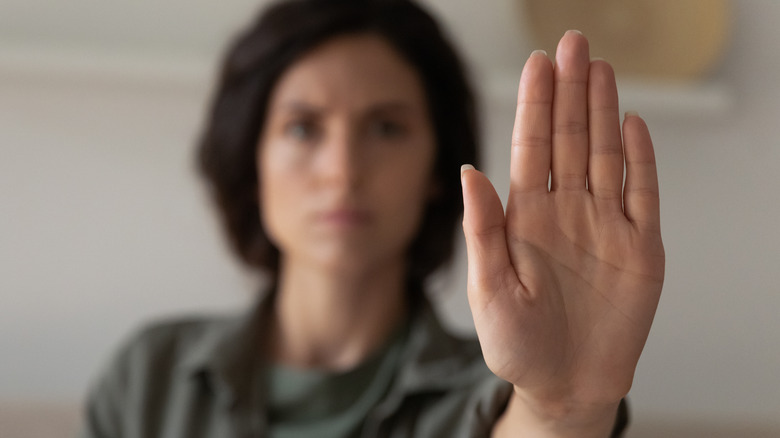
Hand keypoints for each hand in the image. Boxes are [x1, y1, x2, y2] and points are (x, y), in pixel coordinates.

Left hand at [461, 31, 664, 432]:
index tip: (538, 64)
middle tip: (573, 44)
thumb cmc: (518, 346)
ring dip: (602, 111)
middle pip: (569, 140)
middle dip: (570, 91)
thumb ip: (482, 229)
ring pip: (605, 155)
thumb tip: (469, 171)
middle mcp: (565, 212)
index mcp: (526, 219)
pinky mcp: (640, 248)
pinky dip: (640, 159)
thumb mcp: (488, 289)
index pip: (531, 148)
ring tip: (598, 68)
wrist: (565, 387)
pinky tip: (631, 124)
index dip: (535, 105)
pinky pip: (643, 193)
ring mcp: (605, 226)